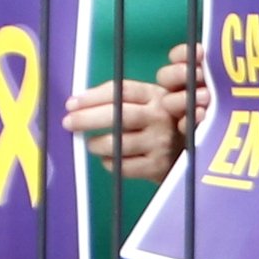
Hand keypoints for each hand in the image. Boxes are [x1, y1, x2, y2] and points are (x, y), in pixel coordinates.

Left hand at [65, 52, 198, 180]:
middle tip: (68, 122)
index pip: (121, 91)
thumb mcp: (152, 103)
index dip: (93, 96)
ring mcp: (160, 143)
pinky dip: (109, 162)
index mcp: (157, 95)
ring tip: (91, 143)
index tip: (72, 103)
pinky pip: (122, 166)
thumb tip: (78, 103)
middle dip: (87, 118)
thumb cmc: (160, 124)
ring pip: (117, 143)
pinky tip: (108, 158)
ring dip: (96, 143)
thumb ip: (123, 99)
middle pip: (118, 115)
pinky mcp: (157, 167)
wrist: (190, 154)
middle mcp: (161, 117)